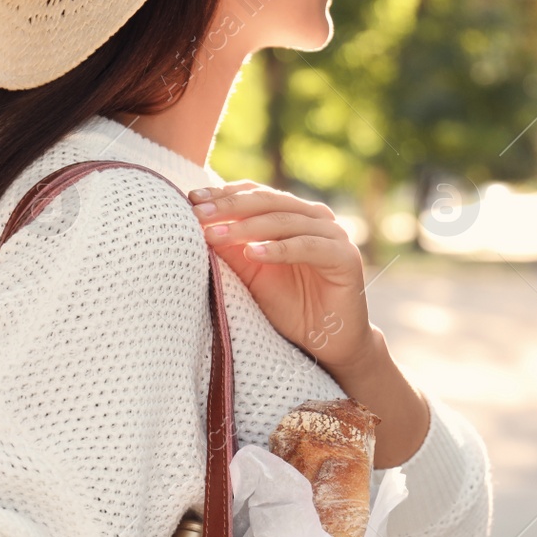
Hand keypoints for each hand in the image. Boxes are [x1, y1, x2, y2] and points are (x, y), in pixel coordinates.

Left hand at [190, 181, 377, 374]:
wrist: (328, 342)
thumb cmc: (290, 307)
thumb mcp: (252, 274)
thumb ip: (232, 248)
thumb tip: (197, 222)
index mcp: (294, 213)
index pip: (256, 194)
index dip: (224, 195)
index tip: (191, 201)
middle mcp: (315, 217)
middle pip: (268, 201)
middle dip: (229, 207)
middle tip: (198, 215)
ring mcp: (333, 234)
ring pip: (284, 222)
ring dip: (247, 228)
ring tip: (215, 236)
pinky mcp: (345, 256)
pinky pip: (307, 247)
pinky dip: (278, 249)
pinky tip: (252, 253)